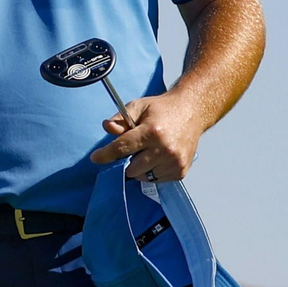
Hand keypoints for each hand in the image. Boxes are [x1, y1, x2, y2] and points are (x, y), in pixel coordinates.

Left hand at [89, 91, 205, 180]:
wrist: (191, 111)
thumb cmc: (163, 109)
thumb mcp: (138, 106)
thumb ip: (120, 119)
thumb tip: (107, 128)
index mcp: (152, 131)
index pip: (122, 148)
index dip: (105, 155)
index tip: (96, 158)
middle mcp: (164, 149)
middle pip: (131, 168)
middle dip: (125, 161)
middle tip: (131, 149)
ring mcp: (174, 162)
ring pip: (142, 177)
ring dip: (139, 168)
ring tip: (146, 152)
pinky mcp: (180, 171)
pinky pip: (156, 180)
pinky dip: (152, 172)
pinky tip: (157, 157)